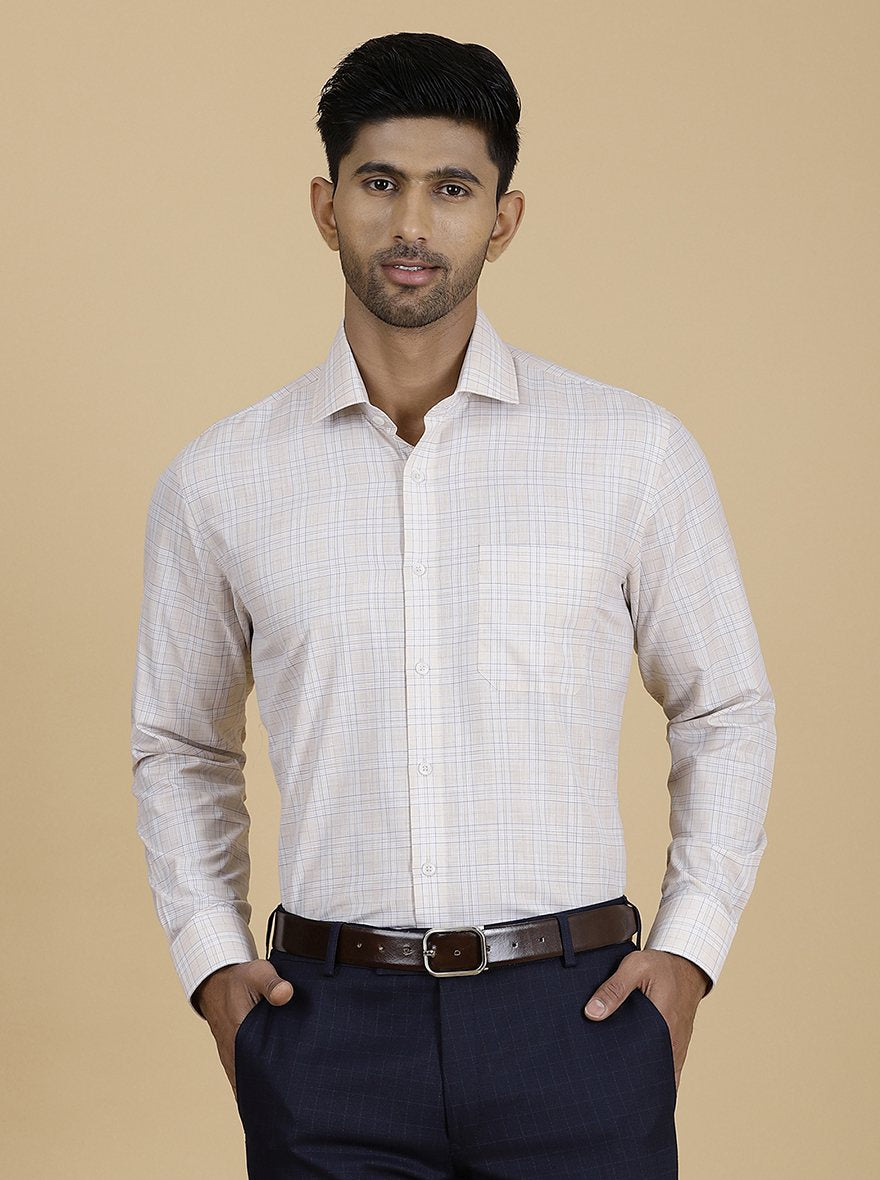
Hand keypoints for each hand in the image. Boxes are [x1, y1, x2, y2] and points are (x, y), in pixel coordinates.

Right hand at [193, 960, 293, 1094]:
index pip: (259, 1070)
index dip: (276, 1084)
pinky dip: (258, 1088)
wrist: (216, 982)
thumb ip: (272, 983)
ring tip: (289, 1105)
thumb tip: (286, 994)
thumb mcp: (257, 974)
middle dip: (275, 1095)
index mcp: (239, 1035)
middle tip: (298, 1103)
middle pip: (257, 1083)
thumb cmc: (240, 979)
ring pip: (250, 1084)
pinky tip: (274, 1097)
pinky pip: (246, 1079)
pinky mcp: (235, 1057)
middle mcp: (234, 1053)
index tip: (293, 1096)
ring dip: (265, 1093)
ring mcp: (233, 1058)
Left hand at [583, 949, 709, 1089]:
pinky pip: (663, 1066)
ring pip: (657, 1073)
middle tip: (606, 1094)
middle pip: (649, 1073)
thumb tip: (591, 1013)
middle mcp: (672, 1042)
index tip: (609, 1090)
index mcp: (663, 1026)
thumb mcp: (635, 967)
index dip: (628, 1079)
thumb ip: (614, 988)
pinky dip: (650, 1074)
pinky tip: (633, 1079)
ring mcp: (675, 1046)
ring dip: (641, 1080)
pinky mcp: (674, 1044)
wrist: (686, 964)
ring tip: (616, 1091)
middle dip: (631, 1085)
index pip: (644, 1064)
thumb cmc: (661, 965)